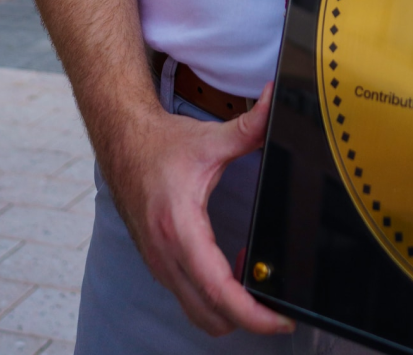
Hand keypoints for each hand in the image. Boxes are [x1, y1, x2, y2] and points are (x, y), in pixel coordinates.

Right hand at [107, 82, 295, 336]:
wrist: (121, 144)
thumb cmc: (161, 146)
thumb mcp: (210, 138)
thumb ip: (250, 126)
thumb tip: (279, 101)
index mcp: (180, 228)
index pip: (218, 289)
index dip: (252, 312)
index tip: (280, 319)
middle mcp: (166, 254)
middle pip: (210, 314)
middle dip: (248, 319)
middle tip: (282, 307)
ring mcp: (160, 263)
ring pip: (199, 311)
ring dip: (230, 309)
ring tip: (259, 285)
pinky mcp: (160, 263)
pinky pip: (190, 297)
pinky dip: (215, 298)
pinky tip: (234, 271)